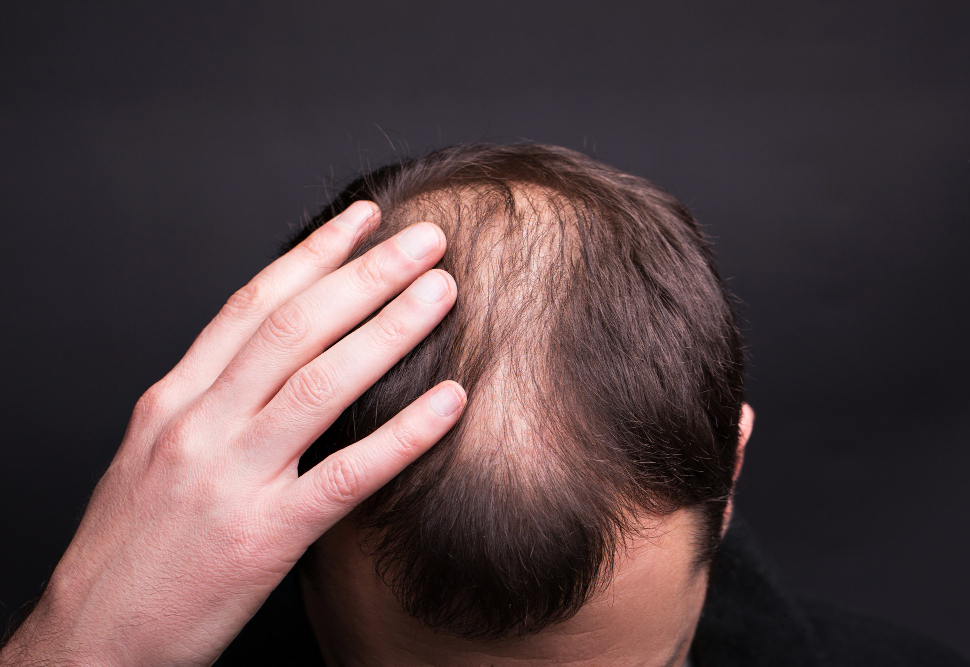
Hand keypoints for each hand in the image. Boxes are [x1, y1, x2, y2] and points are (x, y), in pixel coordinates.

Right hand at [1, 202, 464, 665]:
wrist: (91, 638)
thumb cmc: (130, 548)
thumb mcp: (153, 453)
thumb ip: (211, 400)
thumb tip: (273, 357)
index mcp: (174, 399)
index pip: (252, 303)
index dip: (314, 253)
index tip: (362, 220)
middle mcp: (201, 424)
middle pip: (295, 326)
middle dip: (366, 273)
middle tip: (425, 239)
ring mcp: (233, 477)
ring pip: (322, 382)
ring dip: (390, 328)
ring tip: (442, 291)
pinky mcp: (266, 537)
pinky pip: (347, 474)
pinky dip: (404, 433)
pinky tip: (451, 401)